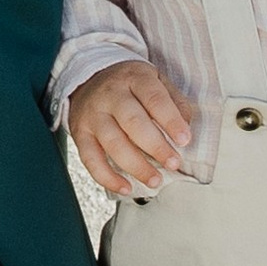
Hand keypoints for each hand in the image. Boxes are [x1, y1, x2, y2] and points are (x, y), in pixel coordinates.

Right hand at [68, 58, 193, 197]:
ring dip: (136, 166)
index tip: (184, 140)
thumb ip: (174, 100)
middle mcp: (111, 95)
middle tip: (173, 163)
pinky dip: (107, 177)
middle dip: (156, 147)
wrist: (88, 78)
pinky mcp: (80, 133)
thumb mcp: (155, 79)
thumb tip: (186, 125)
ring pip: (113, 142)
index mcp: (134, 78)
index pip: (154, 98)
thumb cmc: (129, 84)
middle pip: (133, 122)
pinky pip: (90, 159)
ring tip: (155, 180)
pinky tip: (126, 187)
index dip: (170, 120)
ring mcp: (93, 114)